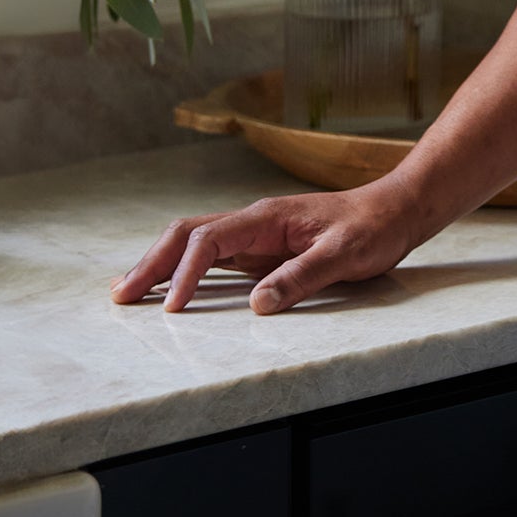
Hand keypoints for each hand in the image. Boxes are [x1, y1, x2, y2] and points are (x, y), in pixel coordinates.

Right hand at [108, 179, 419, 315]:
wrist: (396, 210)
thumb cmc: (374, 228)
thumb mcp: (345, 254)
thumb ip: (302, 277)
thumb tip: (257, 304)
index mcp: (268, 217)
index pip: (210, 240)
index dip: (187, 273)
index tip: (172, 307)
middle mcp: (255, 221)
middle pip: (187, 234)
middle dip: (152, 263)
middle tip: (121, 295)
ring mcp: (257, 234)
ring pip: (195, 242)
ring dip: (161, 264)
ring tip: (128, 291)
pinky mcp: (264, 248)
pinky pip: (214, 255)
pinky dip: (185, 269)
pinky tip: (171, 285)